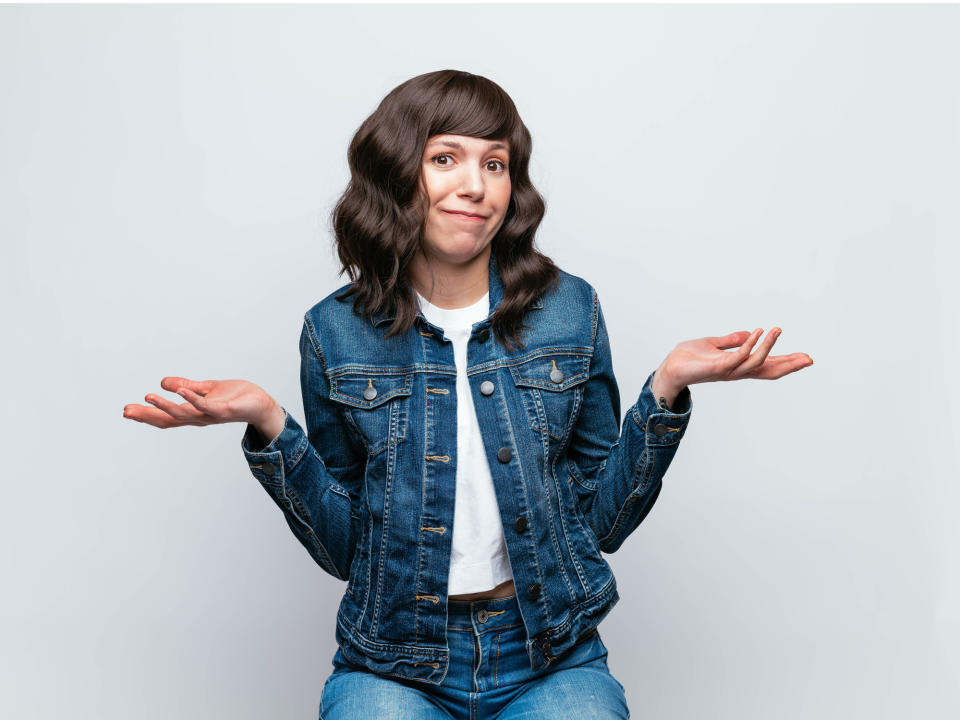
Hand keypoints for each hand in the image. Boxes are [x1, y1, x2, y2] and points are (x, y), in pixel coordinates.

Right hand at [122, 377, 280, 430]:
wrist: (261, 404)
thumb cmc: (236, 398)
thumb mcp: (206, 389)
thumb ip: (186, 387)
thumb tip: (163, 383)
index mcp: (193, 413)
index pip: (166, 416)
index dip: (146, 414)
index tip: (126, 410)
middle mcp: (199, 418)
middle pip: (169, 420)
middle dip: (147, 415)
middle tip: (126, 411)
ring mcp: (211, 415)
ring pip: (184, 414)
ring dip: (165, 406)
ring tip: (148, 396)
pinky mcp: (224, 410)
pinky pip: (206, 405)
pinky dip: (193, 398)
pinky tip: (181, 391)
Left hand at [657, 328, 812, 393]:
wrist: (670, 368)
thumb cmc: (689, 359)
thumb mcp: (713, 345)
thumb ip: (731, 341)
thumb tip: (749, 334)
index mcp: (738, 366)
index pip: (767, 365)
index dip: (786, 362)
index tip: (805, 358)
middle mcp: (736, 371)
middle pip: (768, 371)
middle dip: (789, 365)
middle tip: (809, 359)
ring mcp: (728, 371)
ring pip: (755, 362)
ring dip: (769, 346)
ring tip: (777, 329)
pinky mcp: (717, 368)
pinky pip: (737, 356)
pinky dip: (748, 345)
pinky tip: (757, 332)